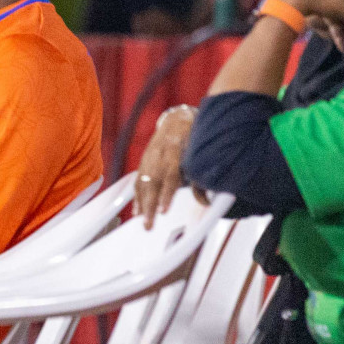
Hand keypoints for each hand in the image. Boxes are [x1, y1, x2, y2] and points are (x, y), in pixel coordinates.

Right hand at [136, 105, 206, 227]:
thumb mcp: (202, 151)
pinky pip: (138, 181)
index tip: (164, 210)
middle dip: (149, 206)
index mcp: (175, 149)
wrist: (178, 118)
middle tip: (149, 225)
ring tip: (143, 222)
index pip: (169, 175)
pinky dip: (137, 197)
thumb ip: (201, 177)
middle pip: (152, 183)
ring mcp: (148, 157)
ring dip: (142, 204)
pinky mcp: (143, 161)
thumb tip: (206, 202)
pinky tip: (137, 211)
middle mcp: (159, 154)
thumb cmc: (194, 135)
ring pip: (142, 183)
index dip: (166, 194)